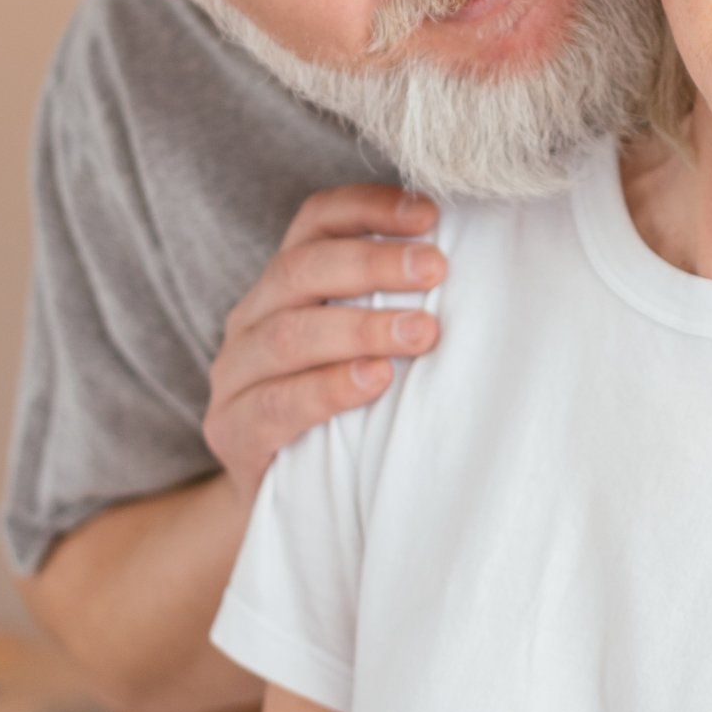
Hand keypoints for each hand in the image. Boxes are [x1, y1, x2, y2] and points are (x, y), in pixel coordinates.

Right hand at [204, 183, 444, 505]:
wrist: (293, 503)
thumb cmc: (348, 412)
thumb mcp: (368, 346)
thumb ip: (397, 302)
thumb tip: (478, 261)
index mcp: (283, 284)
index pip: (315, 221)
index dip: (368, 208)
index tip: (430, 214)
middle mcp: (249, 319)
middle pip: (300, 270)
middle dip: (373, 263)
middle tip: (436, 270)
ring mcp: (233, 378)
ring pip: (287, 334)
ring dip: (360, 328)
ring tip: (422, 333)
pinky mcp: (232, 434)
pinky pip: (276, 405)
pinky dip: (329, 389)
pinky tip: (376, 381)